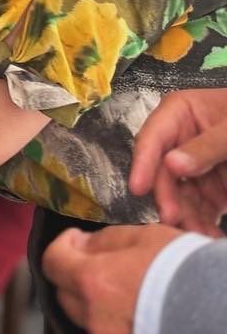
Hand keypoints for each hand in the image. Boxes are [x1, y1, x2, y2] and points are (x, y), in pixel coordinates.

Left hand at [43, 224, 183, 333]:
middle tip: (97, 262)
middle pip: (66, 293)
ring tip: (121, 287)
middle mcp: (96, 316)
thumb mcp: (142, 238)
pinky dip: (112, 318)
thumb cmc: (185, 270)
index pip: (53, 262)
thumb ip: (104, 241)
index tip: (74, 240)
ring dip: (94, 300)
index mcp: (93, 282)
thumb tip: (82, 244)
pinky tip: (132, 307)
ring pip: (86, 316)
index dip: (62, 246)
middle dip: (76, 274)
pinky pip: (106, 328)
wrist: (219, 308)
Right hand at [129, 88, 226, 233]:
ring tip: (198, 235)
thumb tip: (172, 165)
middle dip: (169, 198)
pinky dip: (204, 222)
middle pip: (164, 172)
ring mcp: (196, 164)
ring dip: (188, 217)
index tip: (138, 188)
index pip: (153, 139)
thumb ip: (206, 145)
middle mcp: (181, 139)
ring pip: (181, 194)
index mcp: (180, 114)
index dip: (143, 164)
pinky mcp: (211, 185)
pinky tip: (210, 235)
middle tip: (174, 219)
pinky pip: (202, 206)